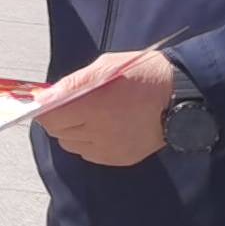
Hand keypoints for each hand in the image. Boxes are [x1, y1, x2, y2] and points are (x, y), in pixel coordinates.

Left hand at [33, 49, 178, 165]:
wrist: (179, 97)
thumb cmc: (142, 75)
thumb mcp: (105, 67)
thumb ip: (72, 83)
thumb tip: (45, 95)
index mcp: (94, 105)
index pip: (49, 117)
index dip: (45, 109)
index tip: (47, 101)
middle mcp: (100, 131)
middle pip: (58, 131)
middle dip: (59, 118)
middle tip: (73, 104)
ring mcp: (110, 148)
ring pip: (71, 144)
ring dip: (72, 131)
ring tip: (92, 115)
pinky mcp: (119, 158)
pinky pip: (89, 153)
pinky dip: (88, 141)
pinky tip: (104, 126)